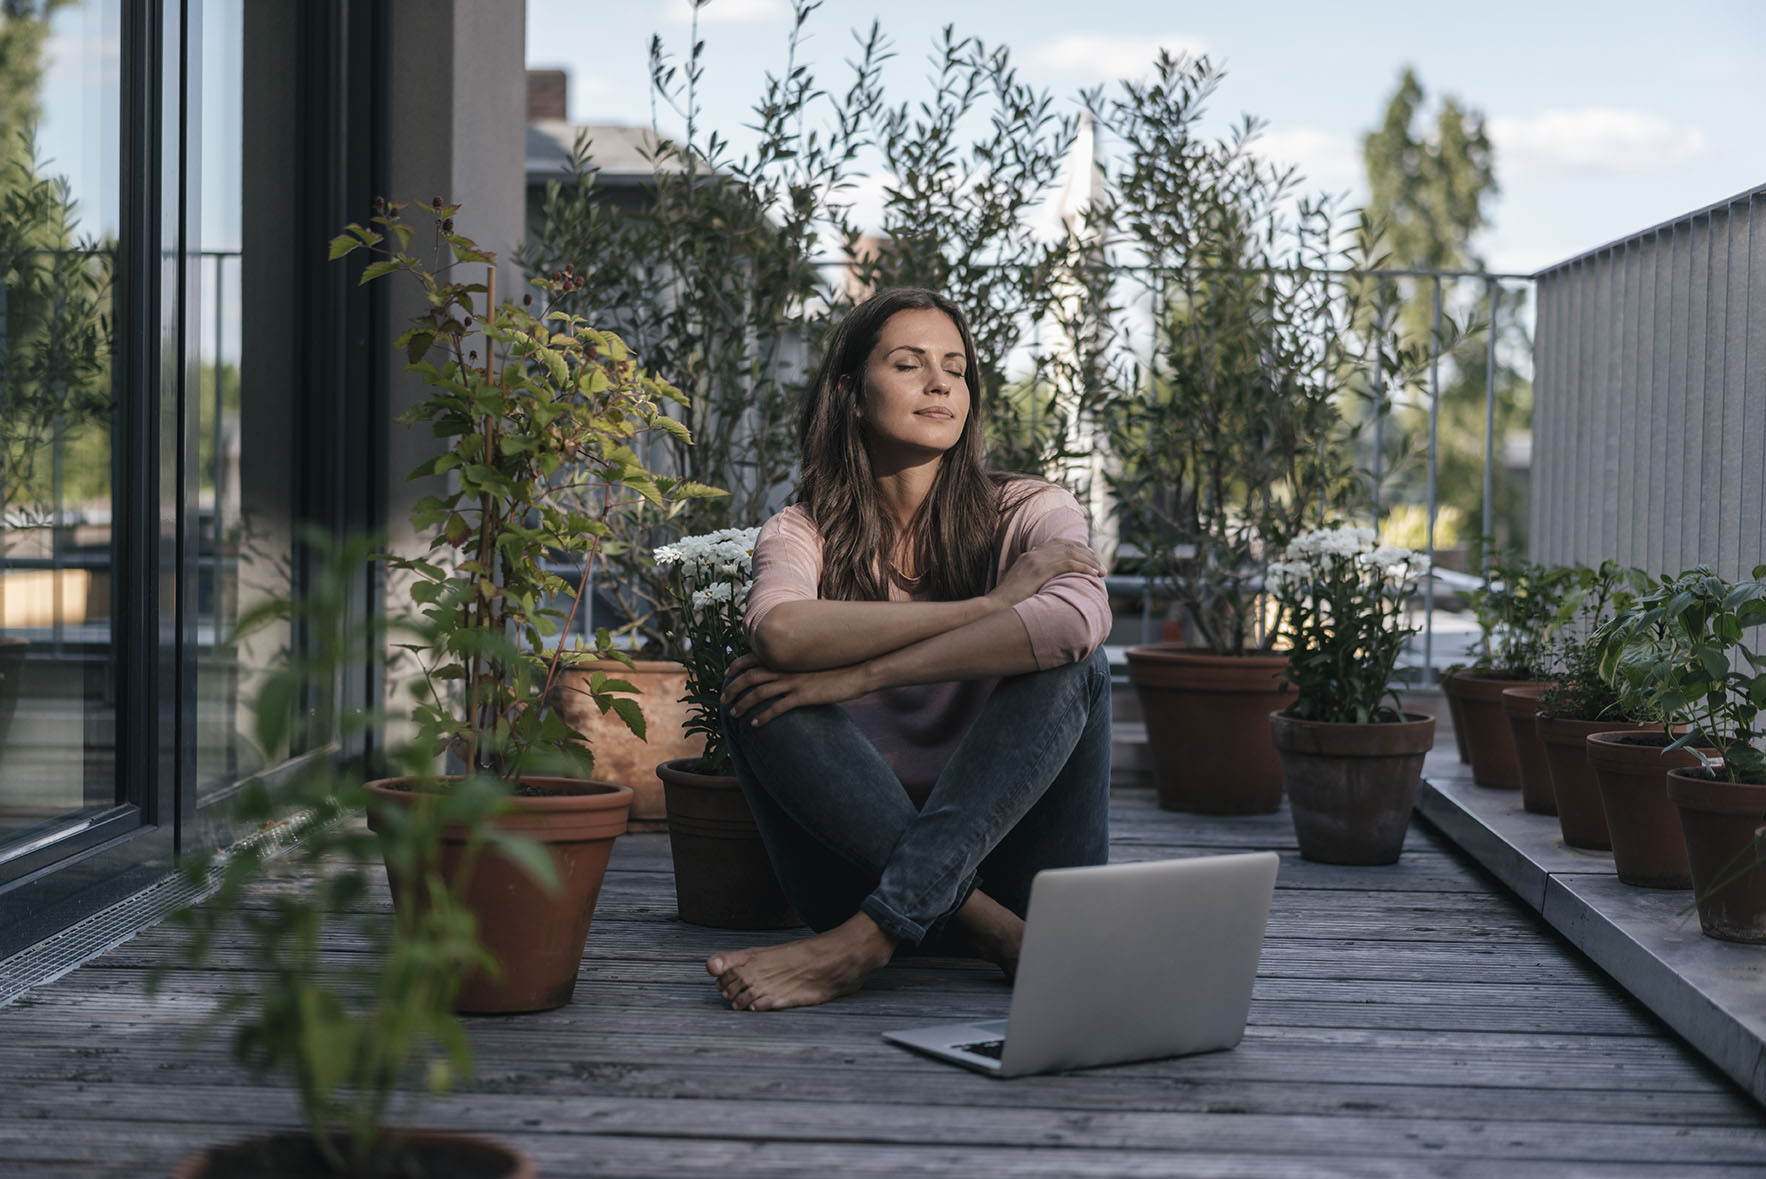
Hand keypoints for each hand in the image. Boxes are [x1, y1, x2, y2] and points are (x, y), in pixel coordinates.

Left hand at [725, 653, 870, 726]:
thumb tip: (787, 671)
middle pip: (750, 676)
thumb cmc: (838, 668)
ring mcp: (794, 682)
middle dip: (733, 687)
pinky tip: (754, 724)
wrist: (858, 671)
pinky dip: (763, 716)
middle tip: (724, 698)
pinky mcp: (803, 696)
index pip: (754, 658)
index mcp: (788, 658)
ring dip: (743, 703)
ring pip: (759, 692)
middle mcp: (787, 668)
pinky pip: (777, 707)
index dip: (737, 665)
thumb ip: (797, 665)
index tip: (727, 673)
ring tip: (734, 713)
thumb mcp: (813, 662)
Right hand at [986, 538, 1105, 607]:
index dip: (1076, 548)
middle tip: (1100, 564)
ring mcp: (1036, 561)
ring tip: (1102, 571)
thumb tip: (1046, 588)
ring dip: (1090, 562)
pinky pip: (1068, 564)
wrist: (993, 607)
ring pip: (1071, 554)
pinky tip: (1093, 574)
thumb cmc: (1006, 604)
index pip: (1057, 544)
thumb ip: (1033, 581)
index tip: (1089, 556)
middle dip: (1087, 554)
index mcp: (1028, 556)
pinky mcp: (1040, 571)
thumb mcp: (1021, 587)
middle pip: (1067, 546)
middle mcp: (1033, 555)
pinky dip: (1084, 568)